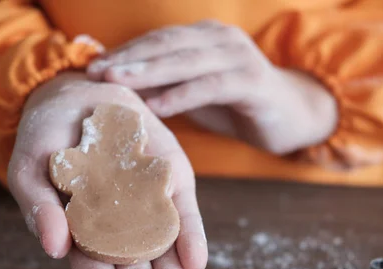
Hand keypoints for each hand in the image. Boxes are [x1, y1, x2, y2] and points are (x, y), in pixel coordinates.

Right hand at [8, 72, 207, 268]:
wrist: (82, 94)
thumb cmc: (47, 138)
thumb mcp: (31, 169)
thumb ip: (39, 207)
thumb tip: (54, 248)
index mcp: (83, 231)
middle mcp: (119, 225)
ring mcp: (149, 203)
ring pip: (163, 250)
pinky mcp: (172, 179)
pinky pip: (183, 212)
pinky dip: (189, 236)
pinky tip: (195, 262)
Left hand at [86, 20, 336, 154]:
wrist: (291, 117)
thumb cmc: (237, 105)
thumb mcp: (195, 93)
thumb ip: (165, 85)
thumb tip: (118, 86)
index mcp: (203, 37)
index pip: (157, 41)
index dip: (124, 53)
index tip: (91, 67)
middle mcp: (220, 38)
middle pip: (166, 45)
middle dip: (128, 59)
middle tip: (94, 72)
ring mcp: (238, 56)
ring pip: (186, 61)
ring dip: (148, 72)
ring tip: (115, 83)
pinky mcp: (253, 81)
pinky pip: (211, 86)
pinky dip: (181, 95)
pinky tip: (157, 106)